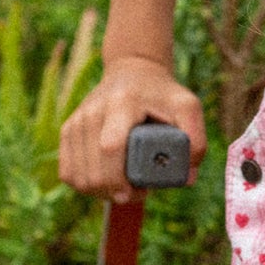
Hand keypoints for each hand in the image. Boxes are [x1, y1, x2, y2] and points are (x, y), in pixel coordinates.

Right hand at [58, 56, 206, 200]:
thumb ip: (196, 140)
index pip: (111, 146)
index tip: (134, 192)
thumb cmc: (163, 94)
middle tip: (138, 191)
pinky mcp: (68, 130)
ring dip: (100, 191)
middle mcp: (93, 111)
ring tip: (124, 186)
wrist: (132, 72)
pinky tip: (105, 183)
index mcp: (123, 103)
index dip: (118, 177)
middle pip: (93, 168)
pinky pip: (67, 172)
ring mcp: (77, 120)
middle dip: (114, 191)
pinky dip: (85, 185)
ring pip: (77, 175)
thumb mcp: (188, 107)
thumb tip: (188, 179)